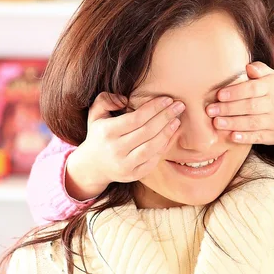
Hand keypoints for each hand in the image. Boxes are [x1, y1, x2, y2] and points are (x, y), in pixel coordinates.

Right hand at [65, 92, 184, 199]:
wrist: (93, 166)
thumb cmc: (99, 135)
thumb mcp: (95, 114)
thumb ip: (105, 100)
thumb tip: (124, 99)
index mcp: (107, 132)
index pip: (135, 118)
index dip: (154, 108)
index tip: (168, 99)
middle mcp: (115, 149)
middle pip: (146, 131)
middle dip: (165, 117)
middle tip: (179, 106)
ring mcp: (124, 164)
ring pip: (151, 147)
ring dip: (167, 133)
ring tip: (177, 121)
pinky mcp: (133, 175)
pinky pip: (152, 160)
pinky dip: (163, 147)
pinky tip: (171, 135)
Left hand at [206, 62, 273, 144]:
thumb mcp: (273, 78)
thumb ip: (260, 70)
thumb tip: (247, 67)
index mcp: (271, 87)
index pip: (253, 88)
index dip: (235, 92)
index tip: (219, 95)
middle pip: (250, 106)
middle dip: (229, 109)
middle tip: (210, 110)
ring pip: (253, 123)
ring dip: (233, 123)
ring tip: (216, 123)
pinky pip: (259, 137)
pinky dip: (245, 137)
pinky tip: (232, 136)